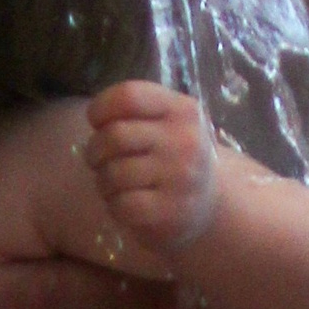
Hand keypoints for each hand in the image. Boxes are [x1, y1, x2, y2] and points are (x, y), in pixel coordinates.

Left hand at [84, 82, 217, 250]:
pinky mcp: (172, 211)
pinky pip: (123, 204)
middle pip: (115, 135)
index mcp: (182, 110)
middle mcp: (185, 140)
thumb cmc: (176, 153)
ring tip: (112, 182)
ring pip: (114, 173)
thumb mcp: (168, 121)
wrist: (214, 200)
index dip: (101, 107)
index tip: (96, 122)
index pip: (129, 96)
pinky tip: (124, 203)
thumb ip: (135, 112)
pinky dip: (113, 204)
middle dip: (95, 149)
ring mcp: (180, 177)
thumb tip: (96, 121)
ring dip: (103, 180)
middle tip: (97, 159)